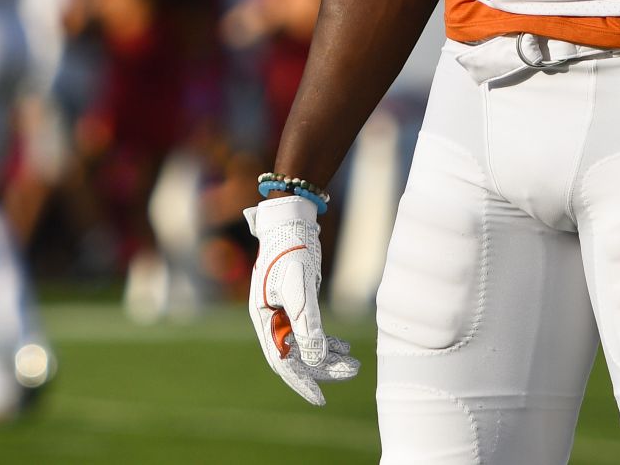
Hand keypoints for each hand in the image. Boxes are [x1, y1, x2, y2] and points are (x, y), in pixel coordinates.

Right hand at [245, 195, 359, 405]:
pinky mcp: (296, 303)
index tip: (321, 399)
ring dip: (329, 356)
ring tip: (354, 363)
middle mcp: (272, 320)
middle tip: (353, 371)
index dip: (302, 382)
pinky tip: (344, 347)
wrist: (290, 220)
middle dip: (324, 368)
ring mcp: (283, 312)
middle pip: (297, 356)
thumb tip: (317, 359)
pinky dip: (327, 340)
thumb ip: (307, 323)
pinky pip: (309, 331)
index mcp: (265, 319)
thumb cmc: (291, 250)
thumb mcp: (300, 287)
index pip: (283, 361)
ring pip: (305, 345)